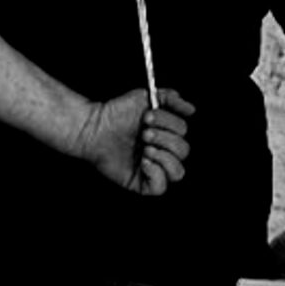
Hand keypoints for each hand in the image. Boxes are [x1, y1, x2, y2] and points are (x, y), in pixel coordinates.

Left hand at [70, 88, 194, 195]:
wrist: (93, 127)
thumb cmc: (116, 113)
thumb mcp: (144, 97)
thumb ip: (169, 98)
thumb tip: (191, 109)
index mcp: (166, 134)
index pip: (183, 133)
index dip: (168, 124)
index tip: (146, 117)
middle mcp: (162, 152)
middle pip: (183, 151)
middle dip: (164, 139)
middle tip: (144, 133)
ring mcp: (153, 169)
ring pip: (178, 172)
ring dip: (164, 157)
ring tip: (145, 149)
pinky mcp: (140, 183)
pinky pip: (160, 188)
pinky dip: (156, 174)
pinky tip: (143, 162)